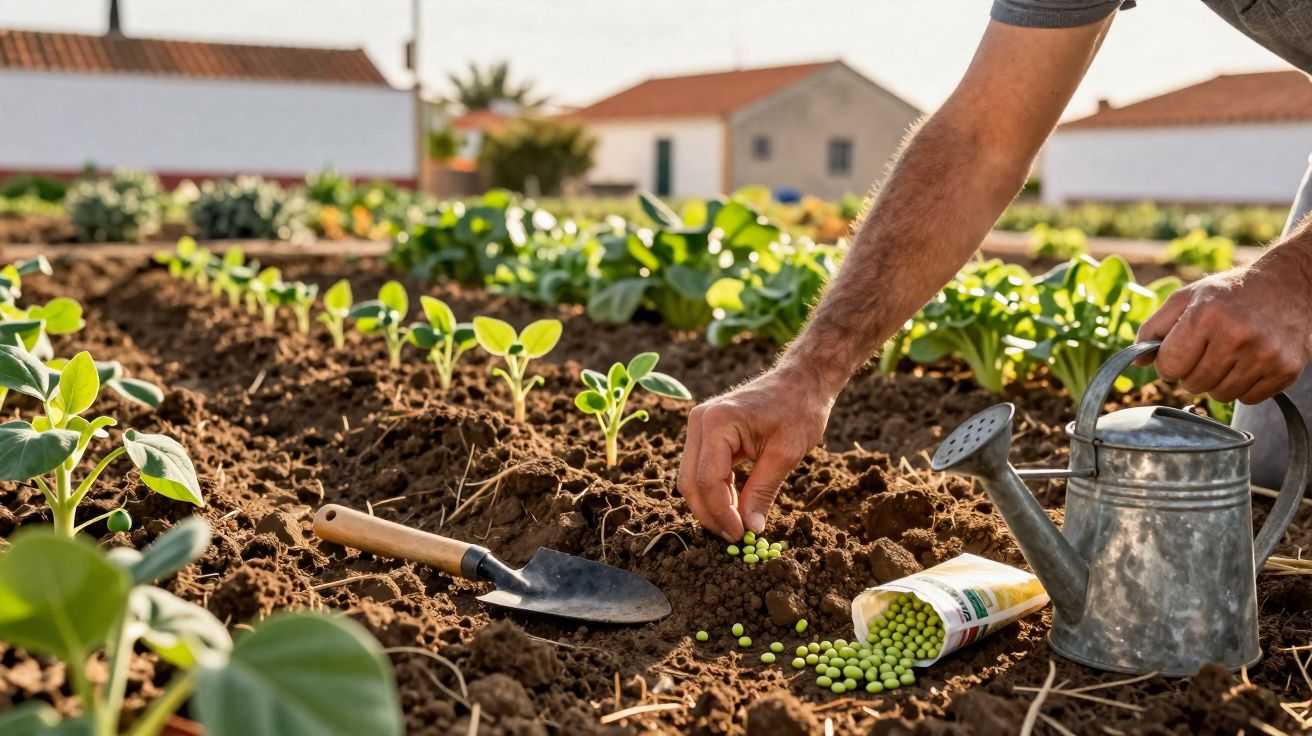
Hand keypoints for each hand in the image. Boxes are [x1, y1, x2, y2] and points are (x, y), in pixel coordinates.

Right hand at [677, 366, 832, 541]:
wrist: (801, 381)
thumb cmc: (799, 410)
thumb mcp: (785, 454)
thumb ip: (763, 492)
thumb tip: (751, 529)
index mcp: (717, 423)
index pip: (707, 480)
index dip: (722, 514)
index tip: (741, 536)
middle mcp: (700, 421)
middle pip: (691, 482)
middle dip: (711, 514)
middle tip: (735, 538)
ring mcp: (699, 425)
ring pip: (692, 478)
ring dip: (711, 505)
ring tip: (737, 526)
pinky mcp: (706, 432)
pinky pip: (702, 469)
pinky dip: (715, 491)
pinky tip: (735, 507)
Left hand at [1136, 248, 1311, 403]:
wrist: (1290, 284)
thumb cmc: (1230, 292)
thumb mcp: (1186, 298)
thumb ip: (1154, 328)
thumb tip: (1136, 363)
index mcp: (1206, 315)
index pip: (1169, 366)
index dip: (1168, 363)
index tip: (1179, 352)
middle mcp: (1237, 336)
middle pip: (1193, 384)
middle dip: (1192, 372)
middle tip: (1207, 351)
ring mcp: (1265, 355)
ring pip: (1220, 395)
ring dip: (1217, 382)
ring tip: (1228, 355)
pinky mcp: (1286, 370)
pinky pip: (1248, 399)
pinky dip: (1243, 386)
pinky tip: (1249, 362)